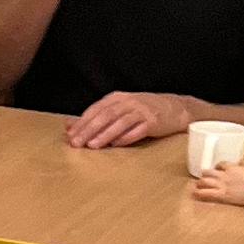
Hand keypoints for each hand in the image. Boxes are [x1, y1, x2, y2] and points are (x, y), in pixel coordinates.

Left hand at [66, 89, 189, 150]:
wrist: (175, 109)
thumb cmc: (142, 111)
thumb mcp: (119, 109)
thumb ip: (96, 117)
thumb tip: (68, 125)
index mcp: (117, 98)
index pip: (96, 109)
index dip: (82, 122)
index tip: (70, 135)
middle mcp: (129, 102)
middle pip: (105, 115)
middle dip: (89, 129)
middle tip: (77, 142)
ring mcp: (142, 111)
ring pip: (120, 122)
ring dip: (105, 134)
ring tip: (92, 145)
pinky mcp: (154, 122)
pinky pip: (138, 130)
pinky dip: (126, 137)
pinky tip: (116, 145)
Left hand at [187, 160, 243, 208]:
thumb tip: (239, 162)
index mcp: (232, 167)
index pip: (220, 164)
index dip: (218, 166)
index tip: (218, 169)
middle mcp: (224, 175)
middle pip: (208, 172)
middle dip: (206, 173)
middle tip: (205, 176)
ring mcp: (222, 185)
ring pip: (204, 181)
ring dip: (200, 182)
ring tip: (198, 184)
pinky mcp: (222, 195)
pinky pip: (206, 193)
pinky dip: (199, 193)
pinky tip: (194, 193)